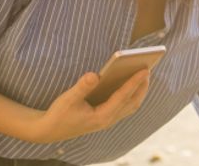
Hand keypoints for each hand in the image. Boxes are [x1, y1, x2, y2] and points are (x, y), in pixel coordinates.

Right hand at [27, 69, 149, 142]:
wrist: (50, 130)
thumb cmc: (60, 113)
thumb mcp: (68, 98)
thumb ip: (82, 87)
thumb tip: (94, 74)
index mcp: (101, 116)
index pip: (123, 97)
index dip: (134, 83)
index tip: (145, 70)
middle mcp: (108, 120)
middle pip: (132, 103)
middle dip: (142, 87)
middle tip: (148, 68)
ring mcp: (108, 120)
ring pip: (130, 106)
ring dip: (139, 91)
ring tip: (143, 74)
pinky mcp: (105, 117)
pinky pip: (124, 106)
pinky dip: (131, 94)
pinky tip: (130, 82)